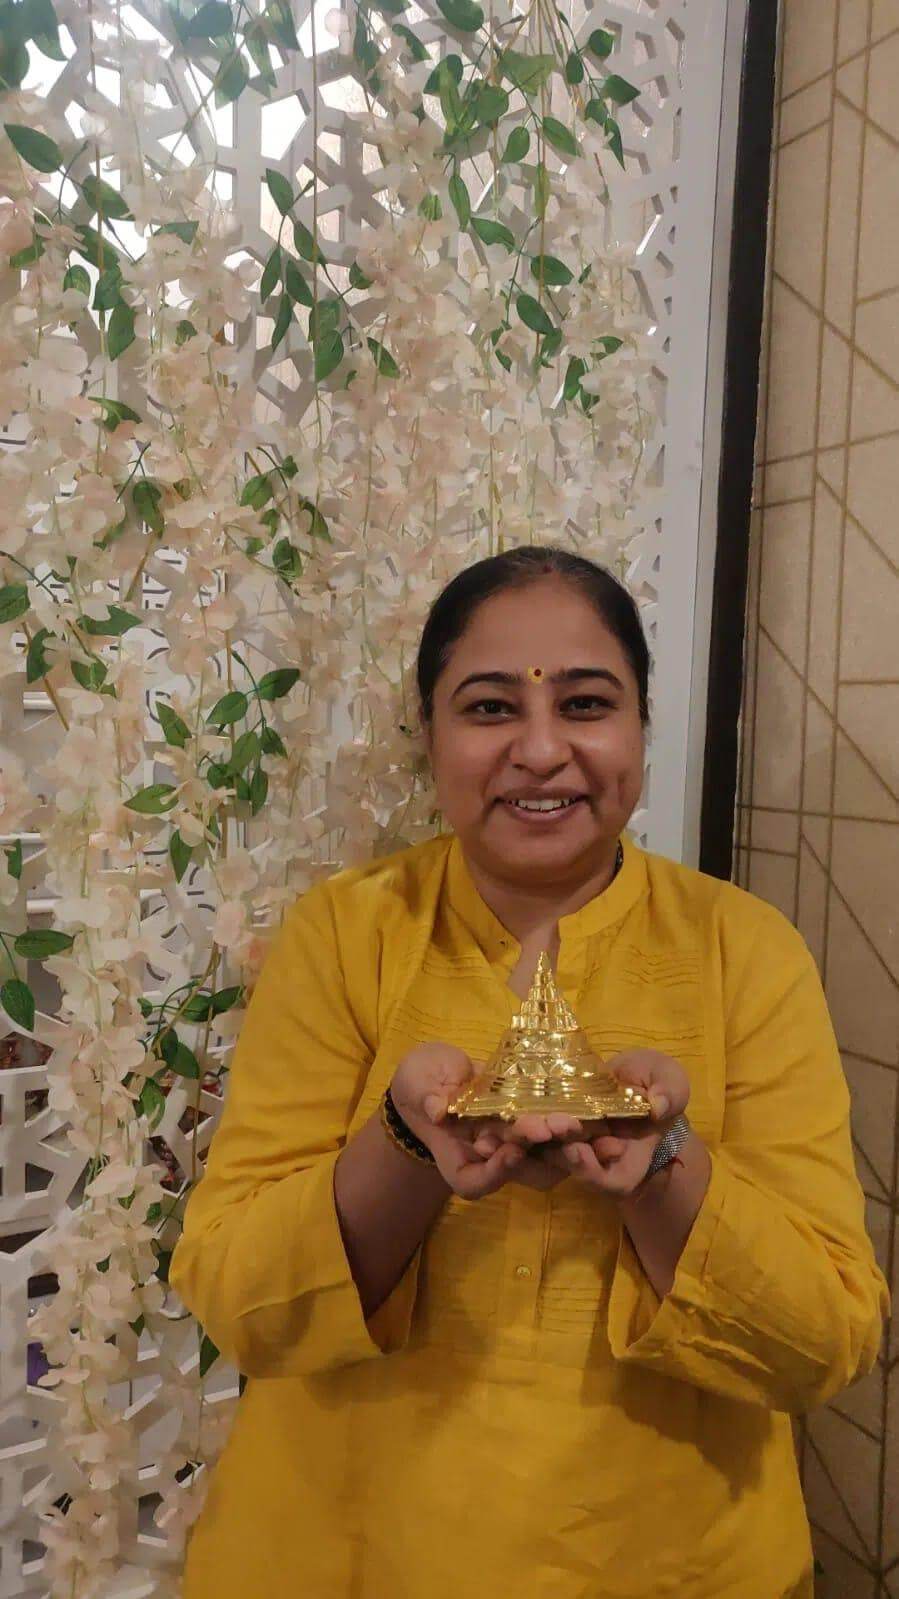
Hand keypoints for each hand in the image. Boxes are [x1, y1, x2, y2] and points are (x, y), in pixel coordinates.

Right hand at [389, 1044, 572, 1197]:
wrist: (435, 1074)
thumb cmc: (419, 1084)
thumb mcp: (415, 1084)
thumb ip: (425, 1096)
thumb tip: (437, 1109)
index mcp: (455, 1159)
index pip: (475, 1181)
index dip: (496, 1171)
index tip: (512, 1150)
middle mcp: (488, 1158)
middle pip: (520, 1171)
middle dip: (543, 1151)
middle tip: (562, 1127)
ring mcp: (511, 1142)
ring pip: (544, 1157)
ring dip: (567, 1143)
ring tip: (589, 1126)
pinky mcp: (529, 1123)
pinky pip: (554, 1132)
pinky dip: (573, 1127)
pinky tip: (596, 1115)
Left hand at [478, 1050, 691, 1199]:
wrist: (633, 1076)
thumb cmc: (656, 1082)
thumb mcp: (670, 1082)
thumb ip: (671, 1093)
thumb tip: (659, 1105)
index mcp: (628, 1161)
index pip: (610, 1180)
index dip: (590, 1170)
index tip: (575, 1148)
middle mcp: (594, 1163)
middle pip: (565, 1171)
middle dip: (542, 1154)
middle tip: (526, 1134)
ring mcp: (567, 1149)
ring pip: (538, 1159)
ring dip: (513, 1151)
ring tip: (489, 1139)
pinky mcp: (546, 1133)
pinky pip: (523, 1140)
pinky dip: (504, 1135)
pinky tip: (480, 1127)